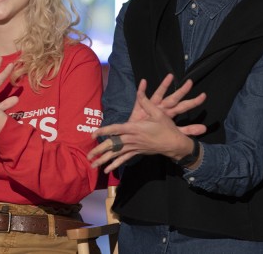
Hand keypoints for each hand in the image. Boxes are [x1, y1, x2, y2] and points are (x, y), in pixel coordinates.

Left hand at [88, 77, 206, 172]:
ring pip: (117, 154)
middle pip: (113, 145)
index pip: (116, 129)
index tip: (94, 134)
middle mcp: (132, 139)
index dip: (105, 131)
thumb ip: (146, 102)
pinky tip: (106, 170)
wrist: (174, 144)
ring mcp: (134, 147)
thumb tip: (139, 91)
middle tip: (88, 156)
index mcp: (135, 128)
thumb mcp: (158, 113)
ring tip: (92, 165)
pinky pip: (124, 159)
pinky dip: (115, 164)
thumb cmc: (166, 127)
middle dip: (100, 150)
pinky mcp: (137, 152)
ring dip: (104, 160)